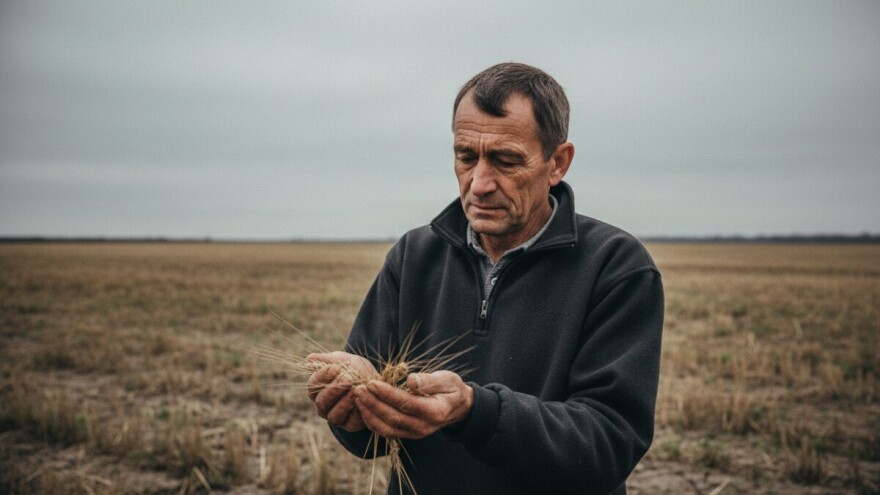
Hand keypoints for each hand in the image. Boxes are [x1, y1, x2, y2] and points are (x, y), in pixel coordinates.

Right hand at [306, 352, 376, 431]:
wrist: (375, 380)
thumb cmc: (355, 369)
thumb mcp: (343, 360)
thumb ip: (327, 360)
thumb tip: (309, 358)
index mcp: (317, 390)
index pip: (312, 386)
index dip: (323, 376)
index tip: (337, 367)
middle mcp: (323, 406)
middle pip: (321, 402)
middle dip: (334, 390)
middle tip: (348, 379)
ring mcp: (336, 417)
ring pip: (334, 416)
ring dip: (345, 402)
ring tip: (355, 390)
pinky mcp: (350, 425)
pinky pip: (350, 423)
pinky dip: (356, 412)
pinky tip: (362, 401)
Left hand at [353, 370, 473, 439]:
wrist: (458, 407)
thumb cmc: (451, 388)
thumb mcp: (446, 379)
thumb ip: (429, 381)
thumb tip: (410, 380)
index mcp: (434, 411)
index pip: (406, 403)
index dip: (387, 394)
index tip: (372, 383)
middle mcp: (424, 426)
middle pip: (393, 417)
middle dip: (373, 403)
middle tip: (358, 389)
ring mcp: (415, 433)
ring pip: (387, 428)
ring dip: (370, 414)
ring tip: (358, 398)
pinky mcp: (408, 434)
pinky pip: (387, 432)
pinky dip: (373, 423)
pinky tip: (364, 409)